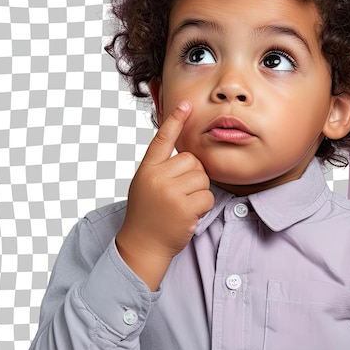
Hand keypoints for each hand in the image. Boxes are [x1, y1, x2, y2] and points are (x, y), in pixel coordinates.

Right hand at [116, 101, 213, 288]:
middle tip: (179, 195)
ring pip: (202, 178)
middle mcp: (156, 177)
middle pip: (192, 161)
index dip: (175, 120)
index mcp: (147, 169)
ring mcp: (169, 192)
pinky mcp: (183, 207)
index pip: (162, 139)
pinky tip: (187, 215)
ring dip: (199, 192)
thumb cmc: (148, 214)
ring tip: (182, 205)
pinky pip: (207, 196)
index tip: (186, 104)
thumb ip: (162, 168)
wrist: (142, 245)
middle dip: (194, 176)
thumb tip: (188, 155)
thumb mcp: (147, 185)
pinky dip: (202, 207)